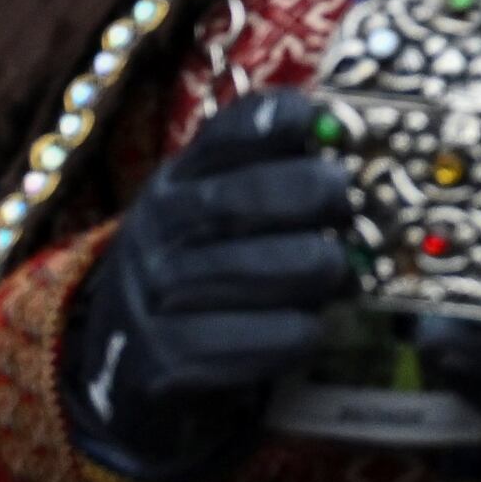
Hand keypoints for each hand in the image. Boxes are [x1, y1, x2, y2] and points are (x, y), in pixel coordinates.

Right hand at [63, 89, 356, 481]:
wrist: (129, 361)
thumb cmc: (208, 270)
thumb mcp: (223, 211)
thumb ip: (276, 170)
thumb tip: (351, 133)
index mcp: (179, 180)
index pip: (231, 132)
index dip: (284, 120)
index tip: (325, 126)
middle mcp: (157, 228)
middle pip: (250, 195)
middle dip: (318, 196)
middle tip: (347, 211)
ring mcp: (154, 294)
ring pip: (270, 268)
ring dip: (321, 273)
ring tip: (331, 276)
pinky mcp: (165, 359)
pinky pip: (267, 338)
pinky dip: (302, 333)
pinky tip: (305, 328)